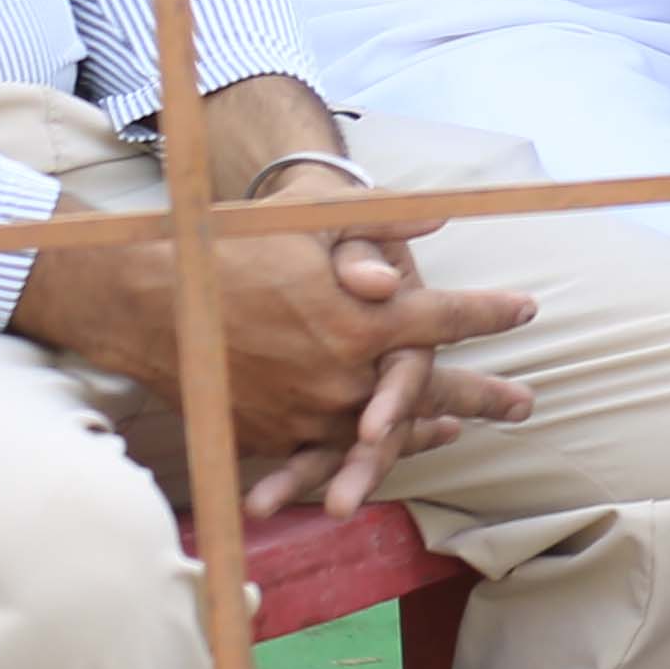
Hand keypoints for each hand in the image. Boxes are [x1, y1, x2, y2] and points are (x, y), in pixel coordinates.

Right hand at [10, 210, 534, 516]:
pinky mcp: (268, 435)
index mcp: (357, 319)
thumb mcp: (307, 220)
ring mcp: (303, 413)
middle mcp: (339, 376)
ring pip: (378, 433)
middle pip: (426, 390)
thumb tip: (438, 218)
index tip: (525, 310)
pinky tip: (381, 448)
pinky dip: (359, 448)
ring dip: (423, 430)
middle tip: (526, 405)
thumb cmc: (229, 246)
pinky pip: (325, 450)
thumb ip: (376, 224)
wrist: (143, 299)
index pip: (443, 319)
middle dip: (481, 394)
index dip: (488, 314)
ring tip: (462, 429)